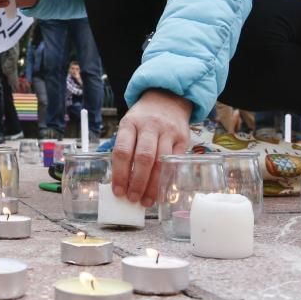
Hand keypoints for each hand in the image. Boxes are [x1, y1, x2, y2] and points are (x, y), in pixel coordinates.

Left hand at [111, 90, 192, 206]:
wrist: (167, 98)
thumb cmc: (143, 118)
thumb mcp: (129, 125)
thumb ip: (125, 148)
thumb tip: (121, 181)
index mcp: (130, 123)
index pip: (122, 151)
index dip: (120, 174)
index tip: (118, 191)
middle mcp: (149, 126)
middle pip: (143, 158)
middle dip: (138, 182)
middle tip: (132, 199)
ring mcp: (168, 131)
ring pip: (161, 162)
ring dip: (153, 185)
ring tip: (147, 201)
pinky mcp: (182, 138)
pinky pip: (174, 162)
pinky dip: (167, 179)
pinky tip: (162, 192)